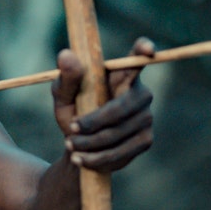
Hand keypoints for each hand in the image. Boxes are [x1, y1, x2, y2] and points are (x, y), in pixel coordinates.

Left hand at [52, 38, 154, 171]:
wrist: (78, 146)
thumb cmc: (73, 110)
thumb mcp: (63, 95)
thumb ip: (66, 78)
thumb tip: (66, 55)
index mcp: (121, 74)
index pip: (137, 58)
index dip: (144, 51)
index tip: (147, 50)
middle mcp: (140, 93)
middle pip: (121, 107)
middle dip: (94, 121)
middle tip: (71, 128)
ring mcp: (146, 117)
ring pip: (118, 132)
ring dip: (90, 142)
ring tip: (70, 145)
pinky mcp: (145, 140)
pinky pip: (121, 151)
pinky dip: (97, 157)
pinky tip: (80, 158)